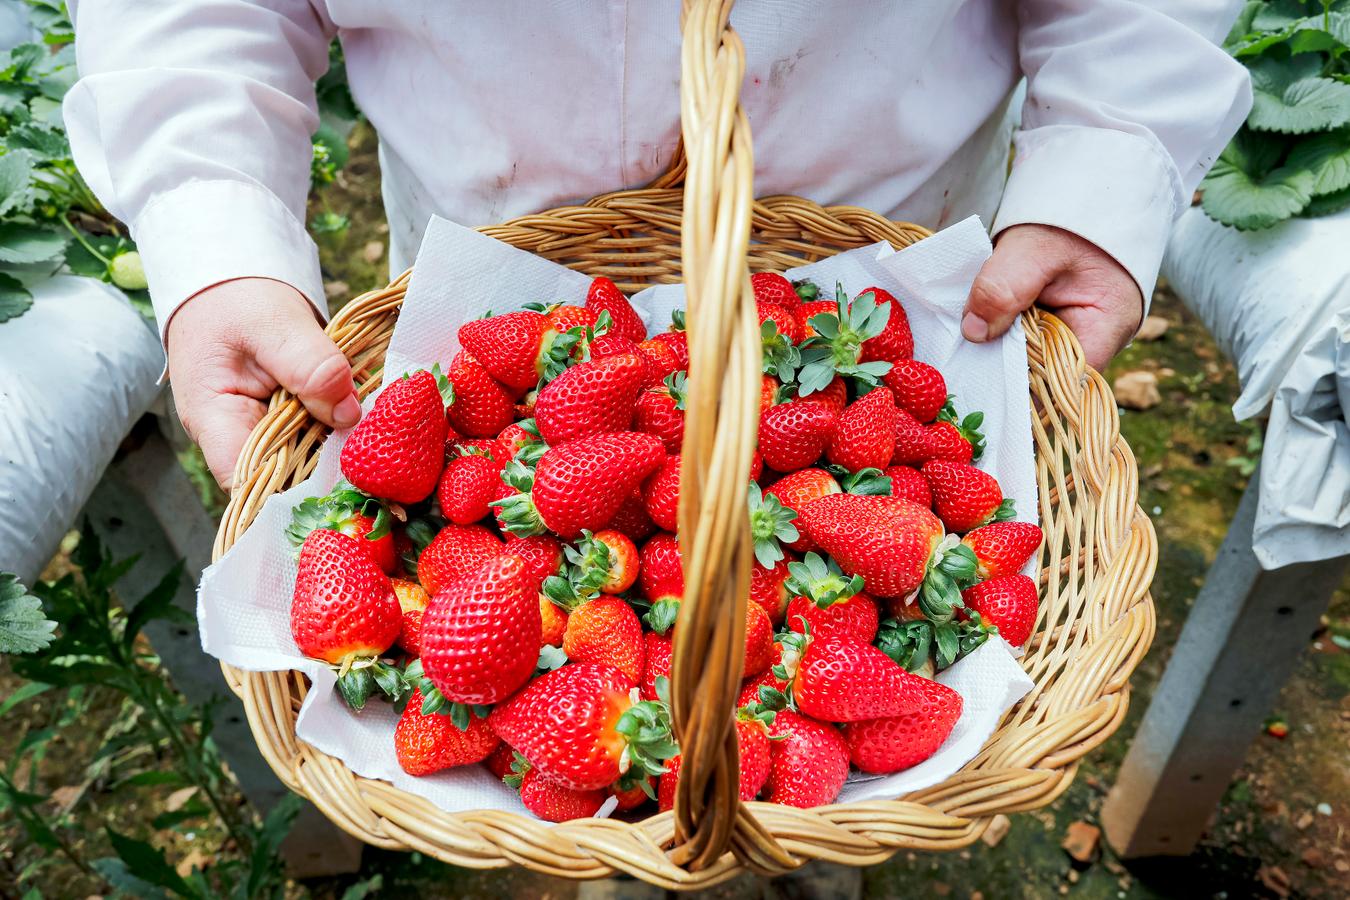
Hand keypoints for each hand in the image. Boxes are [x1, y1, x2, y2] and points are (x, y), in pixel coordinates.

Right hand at [166, 278, 360, 489]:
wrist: (234, 282)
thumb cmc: (236, 300)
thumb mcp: (273, 323)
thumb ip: (310, 366)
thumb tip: (348, 413)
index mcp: (215, 421)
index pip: (248, 483)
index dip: (292, 494)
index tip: (342, 482)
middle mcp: (239, 436)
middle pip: (286, 477)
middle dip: (331, 471)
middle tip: (381, 461)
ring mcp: (267, 430)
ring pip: (309, 458)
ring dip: (345, 448)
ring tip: (387, 440)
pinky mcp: (292, 419)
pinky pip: (321, 434)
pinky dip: (346, 427)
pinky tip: (377, 421)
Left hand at [961, 224, 1143, 370]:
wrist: (1082, 194)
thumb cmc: (1071, 218)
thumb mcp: (1034, 248)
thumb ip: (1004, 287)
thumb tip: (974, 333)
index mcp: (1106, 328)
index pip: (1062, 379)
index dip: (1022, 387)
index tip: (980, 385)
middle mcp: (1092, 339)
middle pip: (1042, 373)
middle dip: (1003, 369)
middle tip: (959, 370)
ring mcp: (1070, 332)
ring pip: (1027, 356)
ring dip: (996, 350)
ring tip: (961, 350)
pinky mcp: (1050, 322)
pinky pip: (1021, 339)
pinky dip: (998, 333)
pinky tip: (973, 330)